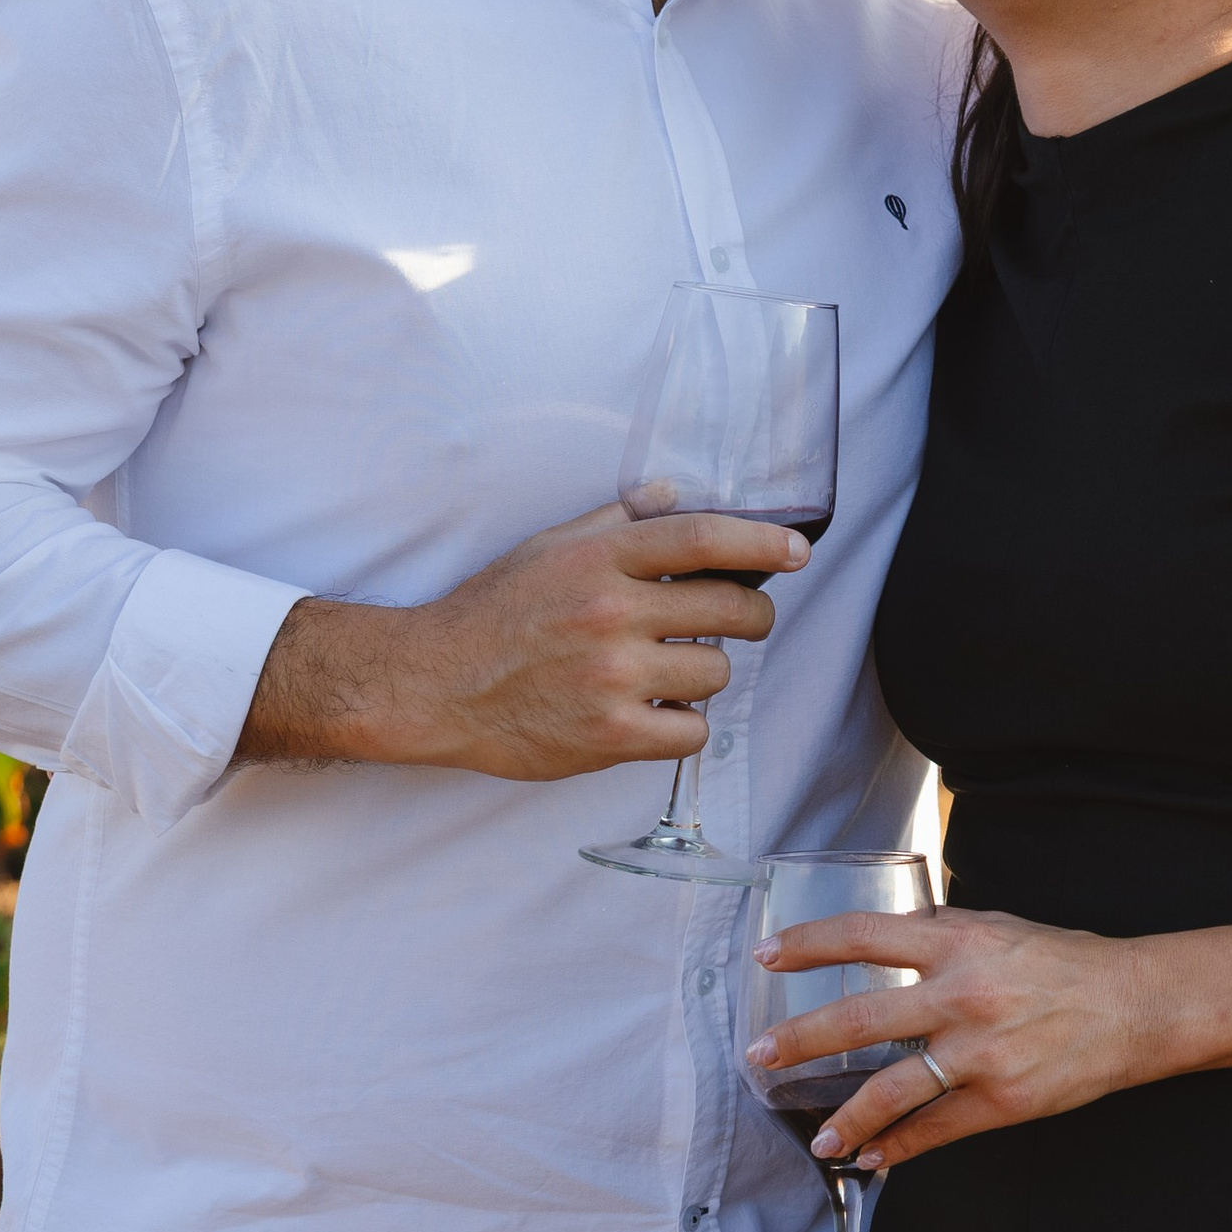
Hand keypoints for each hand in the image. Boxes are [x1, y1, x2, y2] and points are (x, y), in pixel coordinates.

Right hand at [235, 502, 810, 778]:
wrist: (434, 685)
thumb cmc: (492, 613)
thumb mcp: (546, 548)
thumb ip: (614, 523)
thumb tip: (671, 496)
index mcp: (600, 560)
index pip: (702, 538)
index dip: (761, 541)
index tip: (796, 551)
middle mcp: (612, 614)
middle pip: (731, 610)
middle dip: (750, 615)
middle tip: (738, 621)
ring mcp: (614, 677)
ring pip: (715, 672)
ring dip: (704, 673)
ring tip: (667, 671)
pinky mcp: (611, 735)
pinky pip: (692, 730)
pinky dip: (683, 724)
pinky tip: (653, 712)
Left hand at [744, 897, 1165, 1174]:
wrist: (1136, 1005)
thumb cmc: (1066, 963)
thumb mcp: (998, 928)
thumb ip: (941, 933)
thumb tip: (887, 935)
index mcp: (957, 943)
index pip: (863, 936)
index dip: (808, 945)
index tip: (768, 956)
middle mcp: (961, 995)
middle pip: (859, 1019)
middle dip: (800, 1040)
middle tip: (759, 1055)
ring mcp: (980, 1053)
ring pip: (893, 1089)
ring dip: (847, 1118)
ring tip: (818, 1137)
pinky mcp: (1003, 1099)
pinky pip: (936, 1129)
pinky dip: (900, 1147)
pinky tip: (874, 1158)